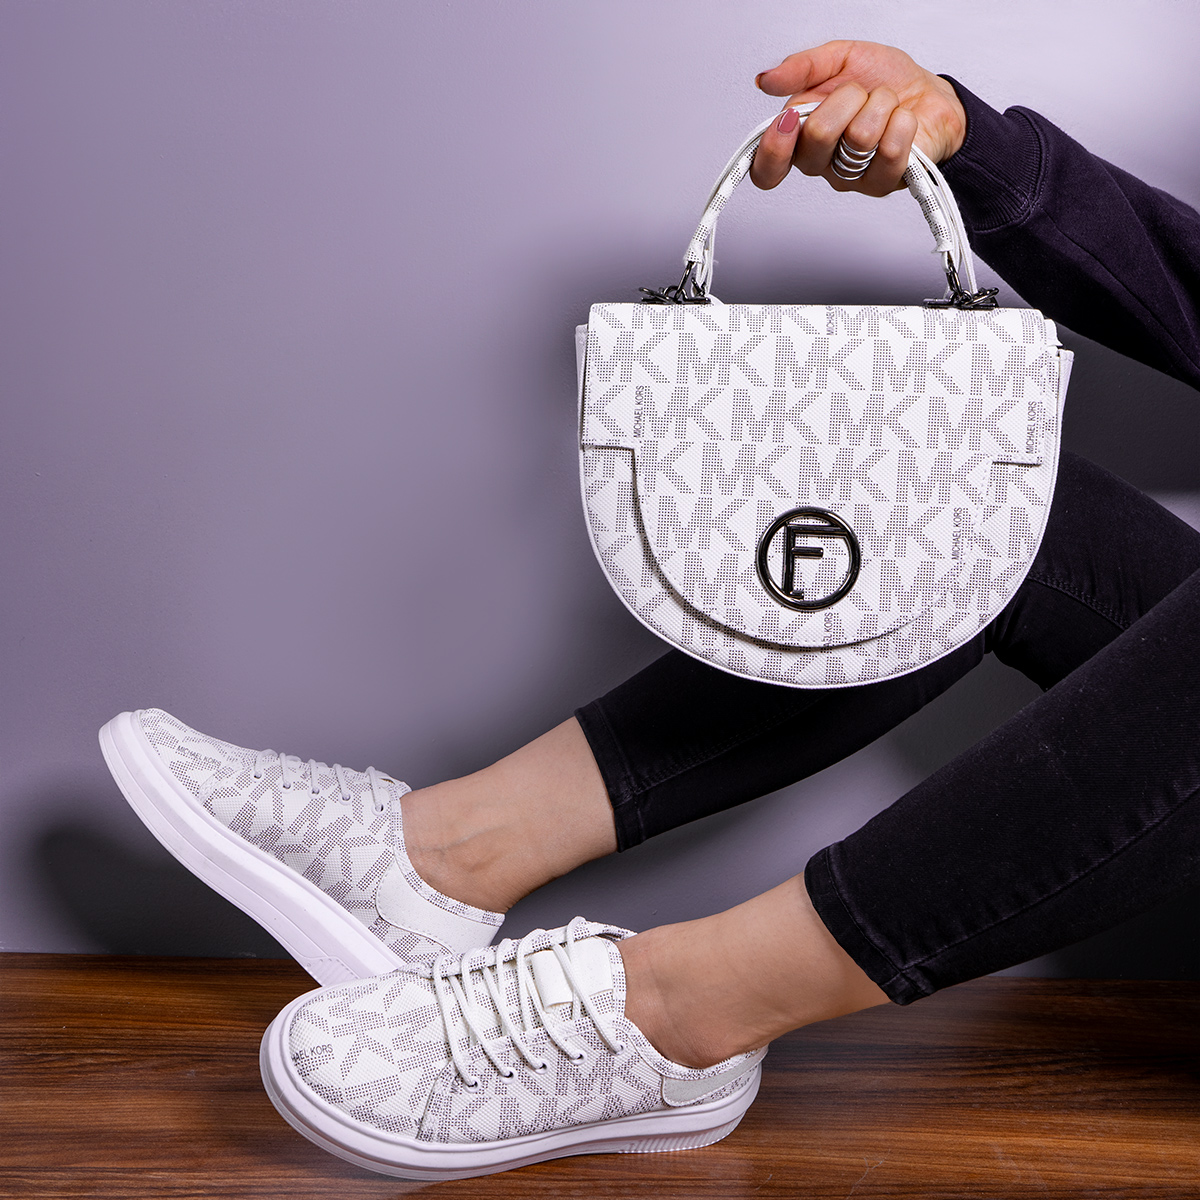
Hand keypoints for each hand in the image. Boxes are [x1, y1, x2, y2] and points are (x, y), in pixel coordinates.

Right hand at [749, 40, 966, 196]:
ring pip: (858, 138)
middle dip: (846, 99)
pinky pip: (890, 150)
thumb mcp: (840, 59)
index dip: (772, 150)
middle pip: (816, 138)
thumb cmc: (884, 80)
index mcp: (802, 137)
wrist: (930, 93)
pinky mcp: (883, 184)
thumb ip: (802, 68)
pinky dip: (902, 122)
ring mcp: (852, 179)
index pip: (766, 169)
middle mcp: (822, 164)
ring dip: (880, 105)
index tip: (789, 121)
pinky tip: (903, 121)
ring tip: (886, 105)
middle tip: (859, 94)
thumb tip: (765, 80)